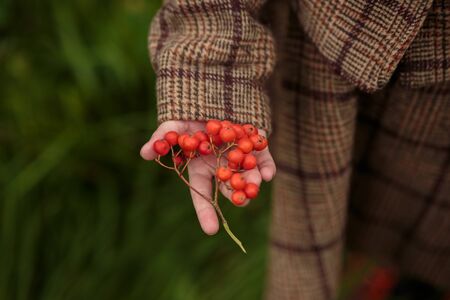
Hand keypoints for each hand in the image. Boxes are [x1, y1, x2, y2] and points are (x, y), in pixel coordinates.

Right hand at [140, 120, 275, 234]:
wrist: (214, 92)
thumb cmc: (190, 113)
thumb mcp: (173, 125)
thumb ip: (161, 139)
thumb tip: (143, 153)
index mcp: (202, 168)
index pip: (202, 193)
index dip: (205, 212)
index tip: (211, 231)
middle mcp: (222, 166)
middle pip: (229, 186)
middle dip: (235, 195)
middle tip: (241, 201)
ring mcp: (240, 156)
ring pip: (247, 174)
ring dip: (252, 182)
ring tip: (255, 185)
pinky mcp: (257, 145)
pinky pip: (264, 159)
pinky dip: (267, 166)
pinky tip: (269, 174)